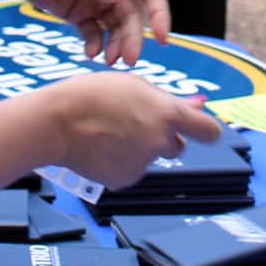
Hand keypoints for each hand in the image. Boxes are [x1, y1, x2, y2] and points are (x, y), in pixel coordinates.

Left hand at [0, 0, 170, 64]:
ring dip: (115, 44)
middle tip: (128, 59)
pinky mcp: (79, 12)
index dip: (159, 13)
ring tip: (108, 61)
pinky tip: (90, 53)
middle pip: (132, 14)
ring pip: (115, 27)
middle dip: (132, 37)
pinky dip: (95, 44)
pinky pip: (94, 32)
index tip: (163, 38)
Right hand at [45, 76, 222, 188]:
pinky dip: (120, 162)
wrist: (57, 122)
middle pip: (176, 146)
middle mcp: (160, 142)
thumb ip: (167, 99)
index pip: (209, 131)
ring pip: (150, 157)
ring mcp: (143, 164)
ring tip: (109, 131)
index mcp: (168, 115)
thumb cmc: (94, 95)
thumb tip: (198, 105)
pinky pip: (130, 171)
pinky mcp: (124, 180)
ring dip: (138, 148)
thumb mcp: (135, 86)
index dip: (206, 130)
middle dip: (162, 137)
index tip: (201, 130)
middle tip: (133, 123)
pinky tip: (101, 148)